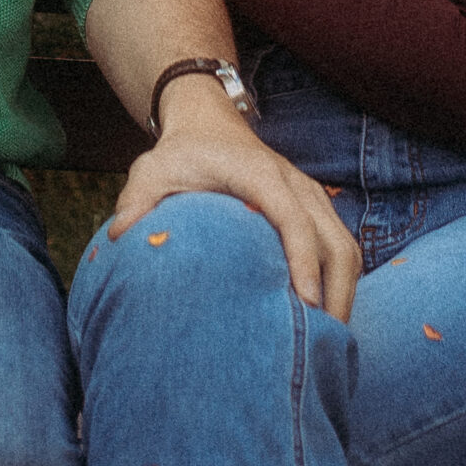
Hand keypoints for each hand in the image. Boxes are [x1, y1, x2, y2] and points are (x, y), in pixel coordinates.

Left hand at [109, 77, 360, 318]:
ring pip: (346, 246)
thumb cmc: (180, 152)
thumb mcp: (152, 168)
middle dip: (338, 292)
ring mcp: (310, 194)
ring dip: (345, 292)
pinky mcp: (314, 208)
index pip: (293, 218)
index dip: (303, 260)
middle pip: (334, 239)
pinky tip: (327, 317)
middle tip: (326, 344)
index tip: (305, 303)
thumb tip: (119, 236)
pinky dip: (341, 282)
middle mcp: (295, 183)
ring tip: (331, 342)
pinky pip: (340, 246)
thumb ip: (137, 199)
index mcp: (260, 174)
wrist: (209, 122)